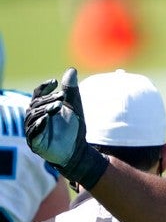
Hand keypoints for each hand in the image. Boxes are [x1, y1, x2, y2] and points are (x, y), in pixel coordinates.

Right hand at [25, 68, 108, 188]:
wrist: (77, 152)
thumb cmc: (73, 129)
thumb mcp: (74, 108)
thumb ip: (71, 91)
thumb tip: (71, 70)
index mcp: (42, 108)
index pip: (37, 94)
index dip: (44, 87)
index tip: (54, 81)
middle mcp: (34, 118)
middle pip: (36, 104)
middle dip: (49, 99)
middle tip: (62, 96)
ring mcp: (33, 130)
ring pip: (34, 117)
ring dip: (45, 110)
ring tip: (58, 106)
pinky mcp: (35, 143)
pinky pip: (33, 133)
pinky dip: (39, 125)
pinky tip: (46, 119)